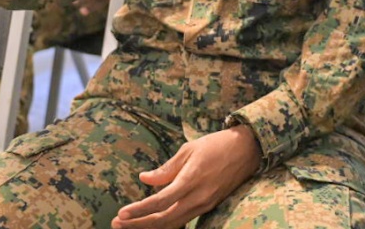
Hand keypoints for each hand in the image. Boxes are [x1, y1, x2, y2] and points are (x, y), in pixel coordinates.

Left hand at [112, 126, 260, 227]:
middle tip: (117, 224)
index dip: (140, 210)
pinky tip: (151, 223)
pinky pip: (183, 220)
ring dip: (149, 226)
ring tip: (129, 226)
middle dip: (139, 224)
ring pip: (173, 223)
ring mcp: (205, 204)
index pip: (161, 201)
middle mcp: (198, 196)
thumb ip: (167, 169)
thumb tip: (144, 179)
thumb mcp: (189, 149)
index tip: (121, 213)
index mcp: (192, 179)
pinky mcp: (209, 206)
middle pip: (164, 219)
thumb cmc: (217, 144)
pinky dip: (165, 224)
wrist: (248, 150)